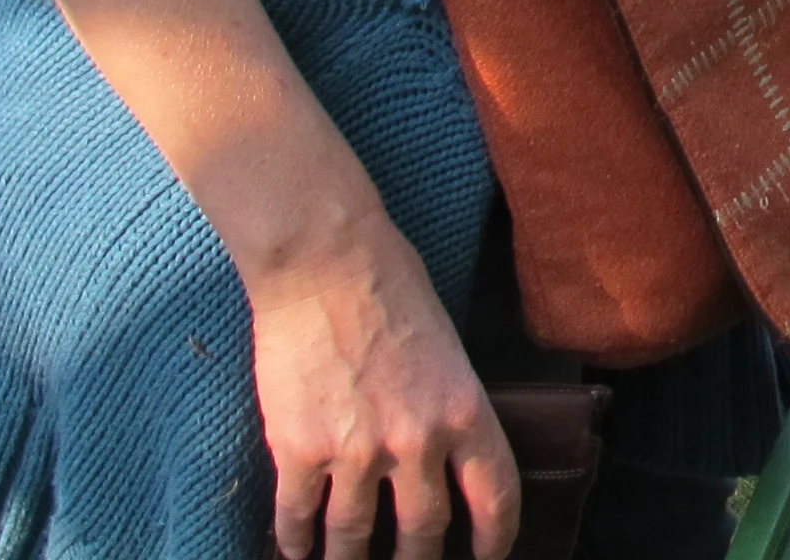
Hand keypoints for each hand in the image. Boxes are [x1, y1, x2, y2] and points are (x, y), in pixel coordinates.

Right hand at [247, 226, 514, 559]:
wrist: (325, 260)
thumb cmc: (392, 286)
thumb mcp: (448, 347)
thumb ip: (449, 406)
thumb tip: (442, 457)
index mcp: (465, 411)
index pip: (495, 496)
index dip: (495, 538)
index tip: (487, 556)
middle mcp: (416, 442)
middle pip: (423, 532)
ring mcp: (354, 452)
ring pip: (353, 538)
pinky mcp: (298, 450)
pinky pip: (297, 517)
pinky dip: (294, 544)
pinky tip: (296, 552)